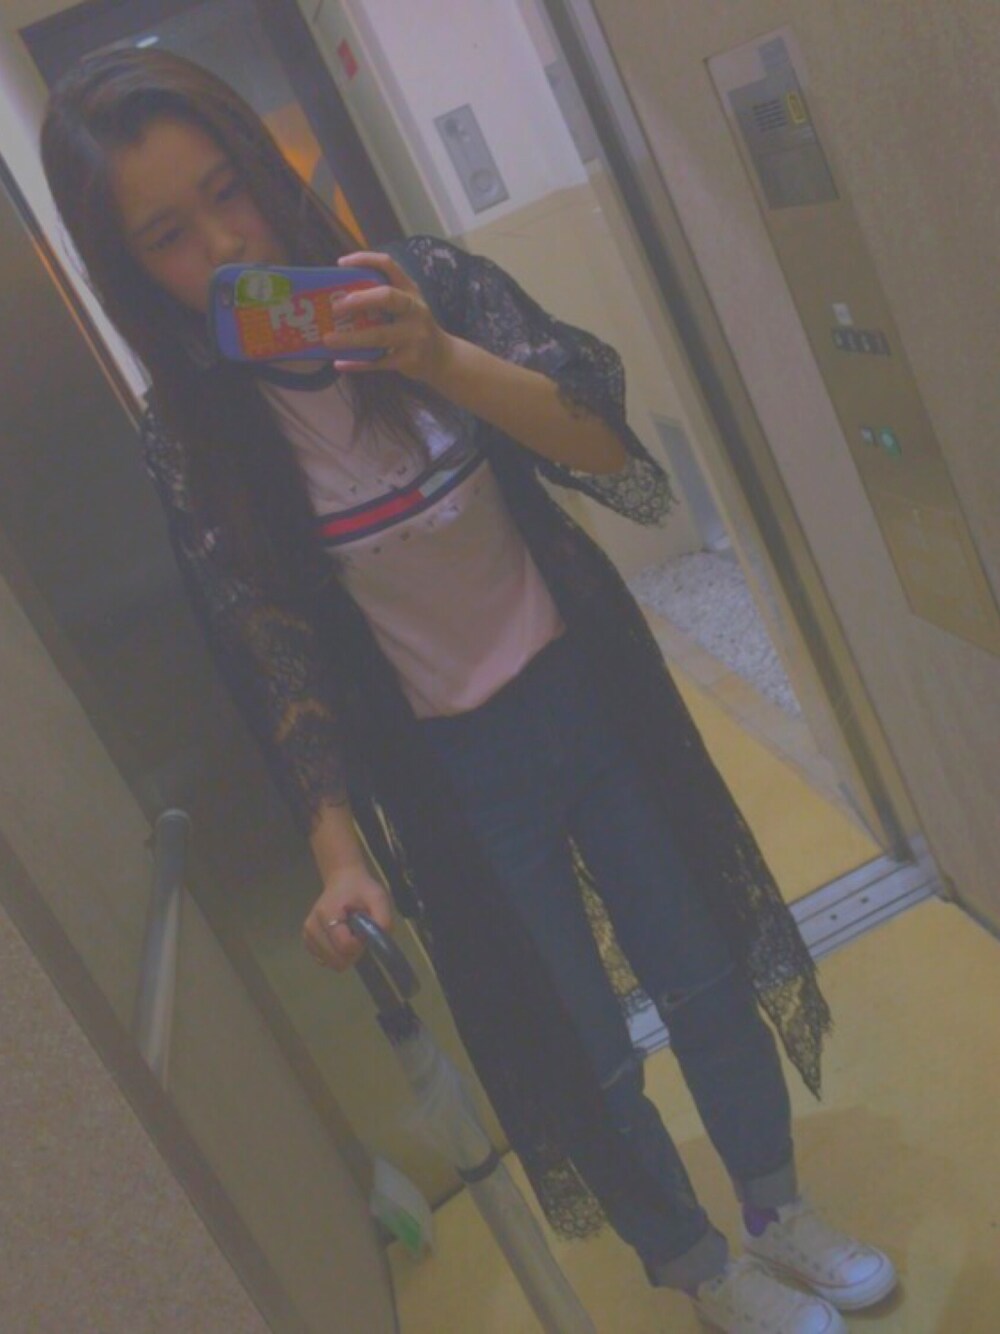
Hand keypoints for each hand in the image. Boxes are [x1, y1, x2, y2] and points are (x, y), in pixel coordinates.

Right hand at [301, 864, 393, 971]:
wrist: (342, 881)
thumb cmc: (360, 890)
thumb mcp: (378, 898)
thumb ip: (383, 920)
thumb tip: (379, 943)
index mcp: (327, 914)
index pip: (345, 946)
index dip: (360, 944)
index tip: (365, 931)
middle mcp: (312, 927)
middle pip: (337, 959)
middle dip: (353, 952)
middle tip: (359, 934)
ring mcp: (307, 935)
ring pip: (331, 963)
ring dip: (345, 954)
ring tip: (350, 933)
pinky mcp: (307, 942)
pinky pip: (324, 961)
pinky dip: (336, 954)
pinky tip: (341, 939)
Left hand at [322, 251, 457, 385]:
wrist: (443, 358)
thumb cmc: (415, 327)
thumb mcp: (407, 307)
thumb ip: (382, 300)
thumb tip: (338, 298)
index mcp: (410, 291)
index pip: (389, 266)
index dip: (365, 260)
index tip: (341, 263)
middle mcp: (414, 310)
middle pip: (387, 297)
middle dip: (359, 300)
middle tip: (335, 307)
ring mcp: (413, 336)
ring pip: (378, 336)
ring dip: (351, 339)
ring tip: (328, 340)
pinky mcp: (408, 360)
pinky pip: (378, 362)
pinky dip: (357, 363)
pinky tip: (340, 363)